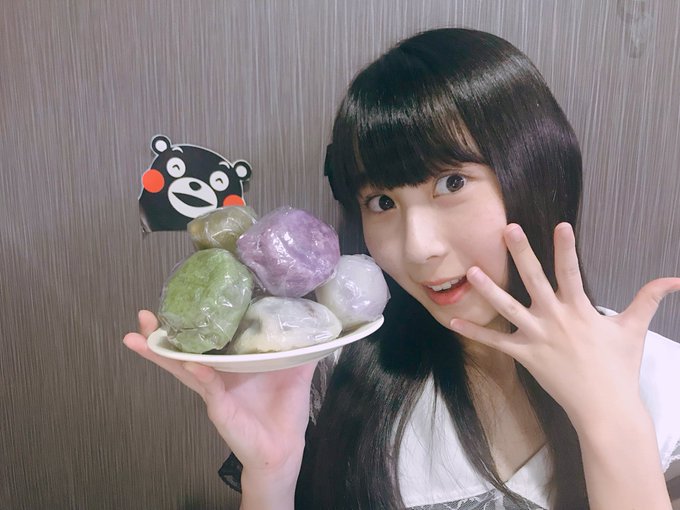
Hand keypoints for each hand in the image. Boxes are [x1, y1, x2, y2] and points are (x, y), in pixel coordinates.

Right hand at [123, 311, 316, 477]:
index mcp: (234, 362)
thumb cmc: (286, 410)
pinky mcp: (220, 407)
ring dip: (163, 353)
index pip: (209, 338)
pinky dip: (200, 375)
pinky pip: (207, 388)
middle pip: (184, 350)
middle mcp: (218, 373)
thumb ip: (300, 349)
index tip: (178, 301)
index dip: (193, 321)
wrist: (285, 447)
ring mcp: (214, 390)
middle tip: (143, 316)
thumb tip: (314, 321)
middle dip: (161, 334)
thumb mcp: (297, 372)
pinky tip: (190, 363)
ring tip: (142, 336)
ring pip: (183, 367)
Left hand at [448, 222, 679, 425]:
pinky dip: (473, 332)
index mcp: (580, 309)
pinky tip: (452, 320)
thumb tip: (675, 279)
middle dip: (521, 253)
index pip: (571, 271)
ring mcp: (536, 337)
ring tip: (470, 270)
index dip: (565, 248)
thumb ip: (649, 299)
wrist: (604, 407)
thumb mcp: (634, 329)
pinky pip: (494, 342)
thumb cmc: (619, 367)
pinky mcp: (524, 355)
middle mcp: (555, 319)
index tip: (559, 224)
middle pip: (534, 280)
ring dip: (488, 289)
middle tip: (508, 229)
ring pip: (507, 308)